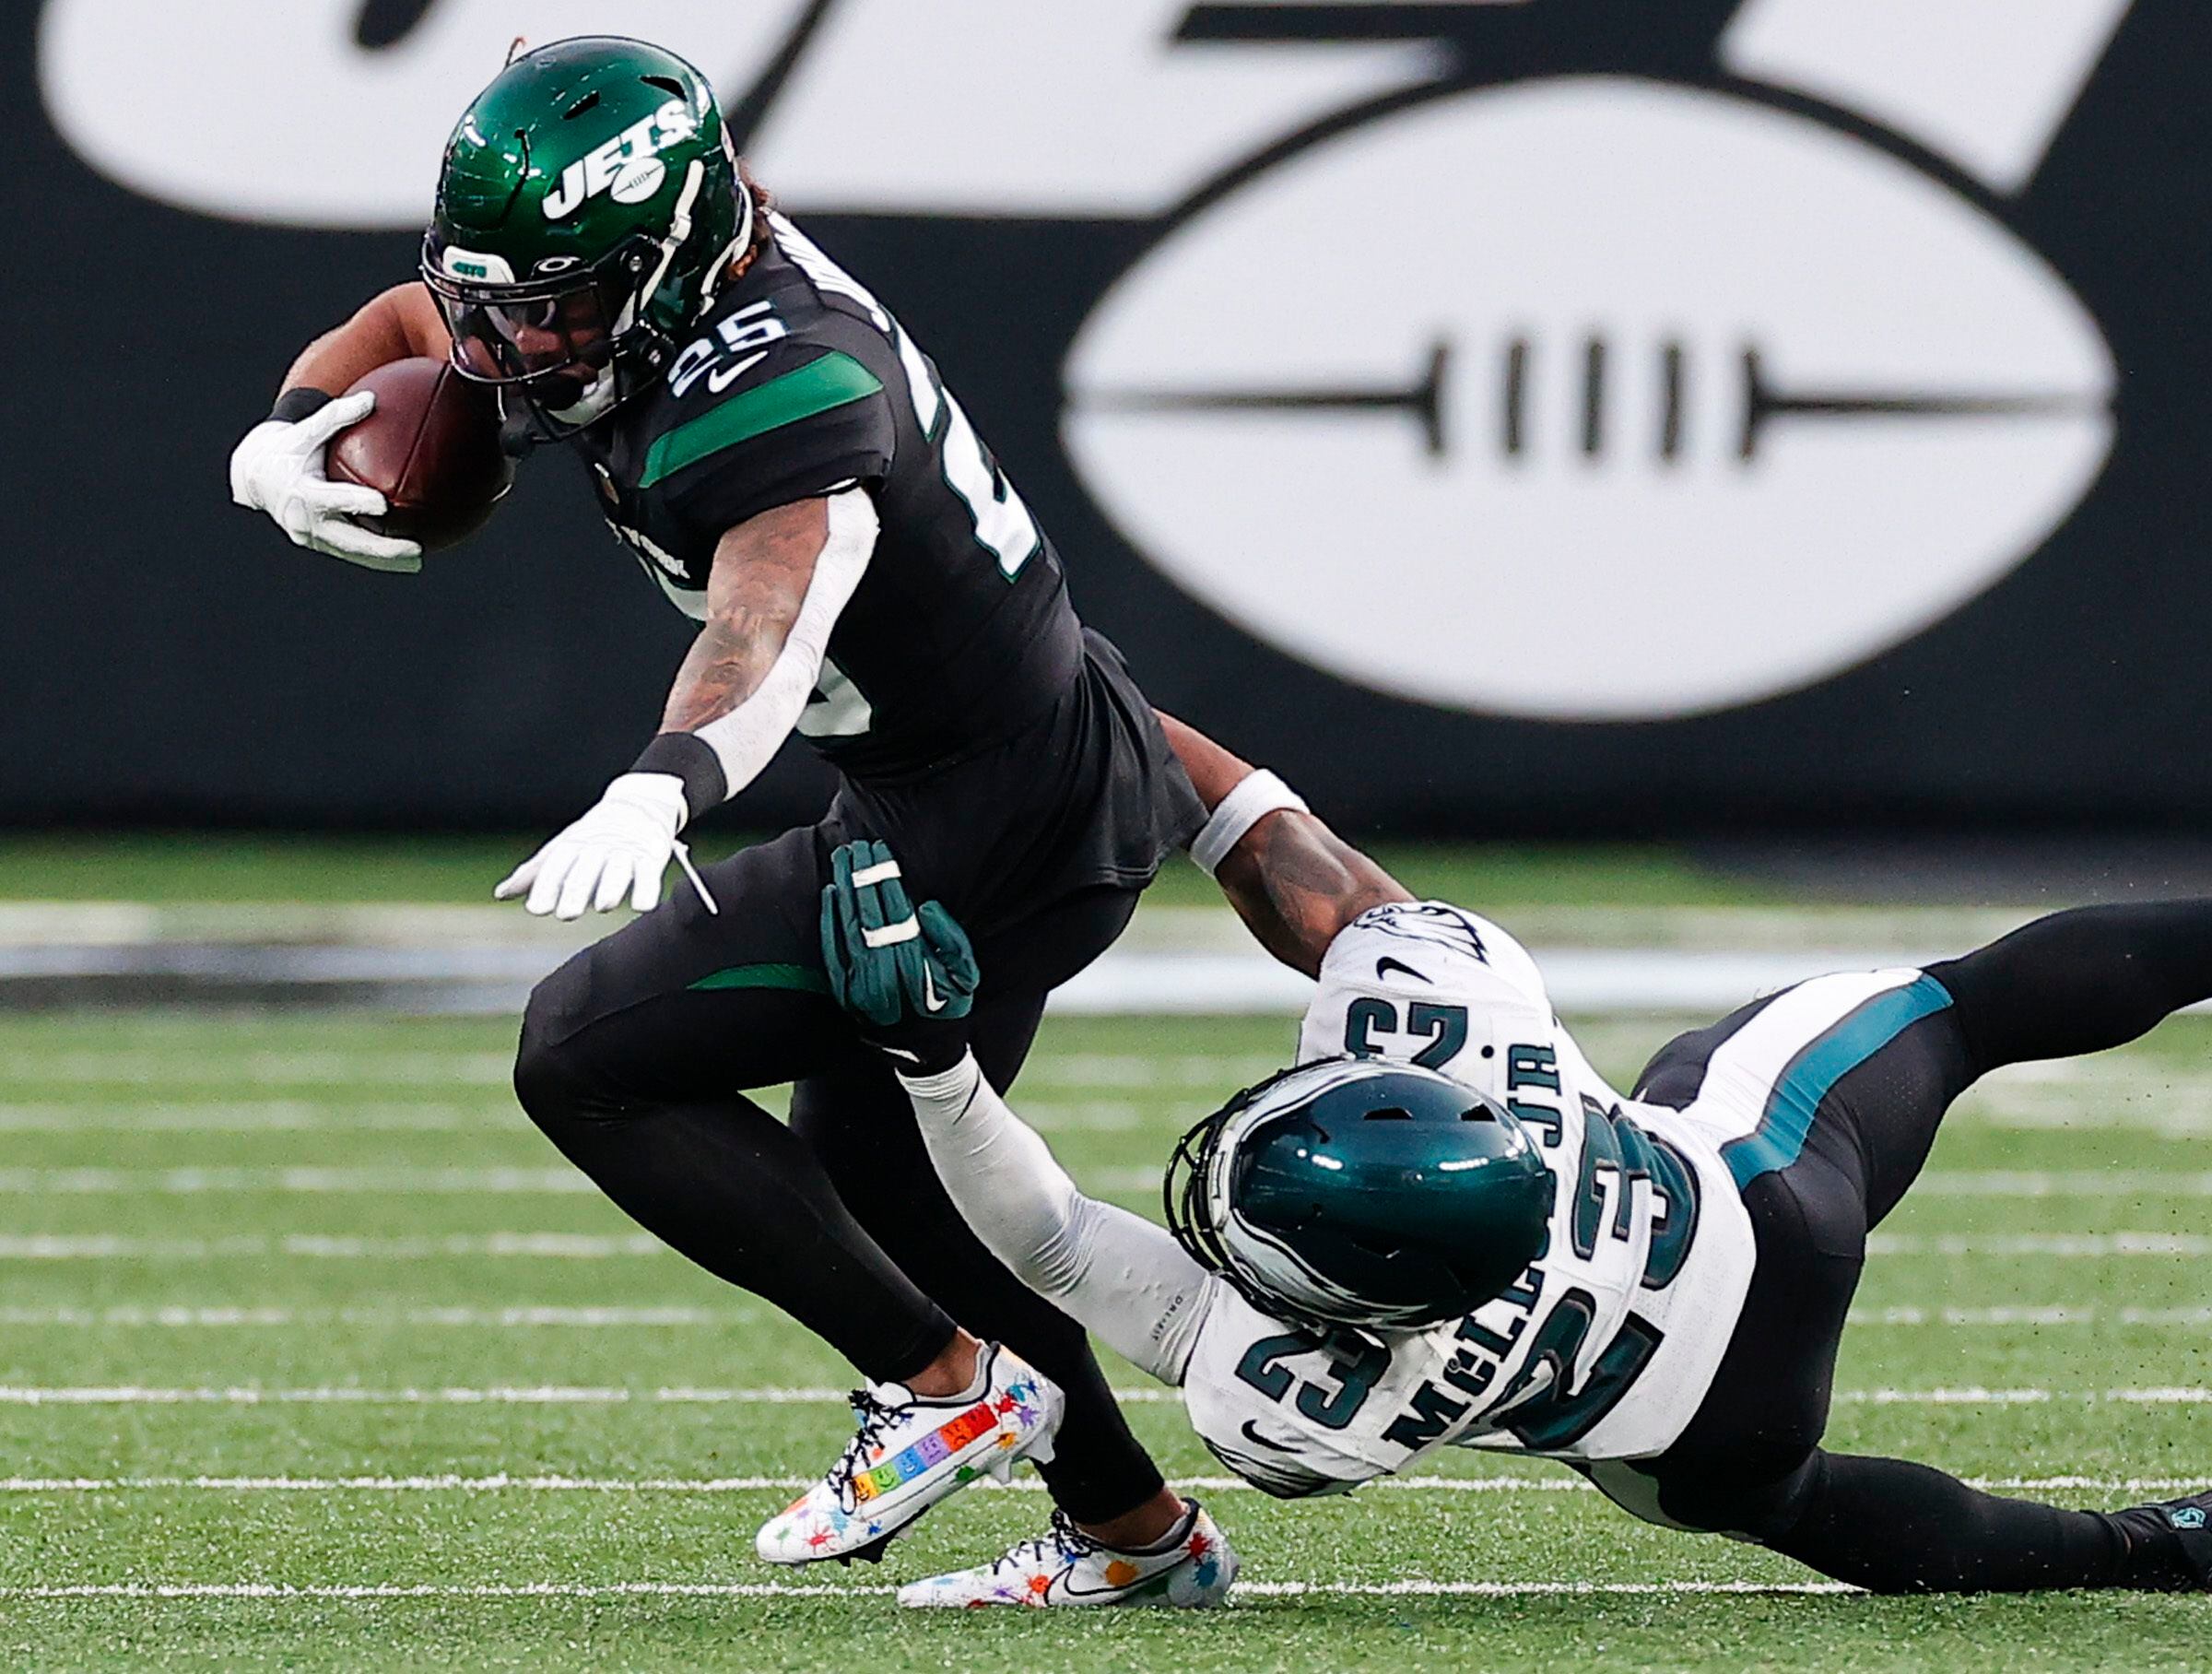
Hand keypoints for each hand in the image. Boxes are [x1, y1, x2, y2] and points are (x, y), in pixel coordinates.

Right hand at [228, 391, 423, 572]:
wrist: (254, 477)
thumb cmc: (286, 449)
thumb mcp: (305, 430)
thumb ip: (337, 416)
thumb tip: (371, 399)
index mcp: (302, 492)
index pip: (332, 500)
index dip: (356, 502)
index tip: (382, 504)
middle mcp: (306, 520)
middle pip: (349, 539)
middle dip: (382, 548)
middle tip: (416, 548)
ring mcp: (311, 536)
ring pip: (352, 552)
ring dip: (384, 560)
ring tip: (417, 562)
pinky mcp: (317, 543)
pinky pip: (350, 552)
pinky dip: (375, 557)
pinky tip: (404, 559)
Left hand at [495, 773, 688, 919]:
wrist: (638, 804)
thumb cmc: (592, 835)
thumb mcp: (562, 849)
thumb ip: (534, 873)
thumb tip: (501, 894)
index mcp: (572, 847)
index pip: (556, 867)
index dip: (546, 887)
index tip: (536, 910)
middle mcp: (597, 848)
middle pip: (585, 870)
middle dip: (575, 891)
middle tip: (566, 914)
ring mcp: (626, 851)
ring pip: (617, 870)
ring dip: (610, 887)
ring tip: (604, 905)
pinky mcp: (651, 856)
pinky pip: (649, 873)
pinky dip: (647, 889)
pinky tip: (642, 906)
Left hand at [820, 840, 978, 1073]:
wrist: (922, 1052)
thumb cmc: (948, 1006)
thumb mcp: (965, 977)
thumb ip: (951, 941)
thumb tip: (923, 908)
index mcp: (914, 968)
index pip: (895, 912)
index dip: (886, 880)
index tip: (880, 852)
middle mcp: (883, 976)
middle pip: (869, 915)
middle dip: (863, 877)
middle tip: (858, 847)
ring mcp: (859, 985)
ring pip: (848, 927)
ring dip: (845, 890)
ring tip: (844, 860)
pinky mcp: (844, 992)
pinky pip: (833, 949)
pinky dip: (830, 920)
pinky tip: (831, 893)